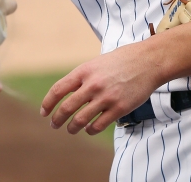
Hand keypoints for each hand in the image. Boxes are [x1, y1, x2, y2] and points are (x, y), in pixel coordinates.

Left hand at [40, 41, 163, 135]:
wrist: (147, 61)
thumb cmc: (120, 62)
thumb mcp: (95, 64)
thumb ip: (81, 78)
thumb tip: (66, 95)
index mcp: (84, 71)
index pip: (58, 90)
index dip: (48, 103)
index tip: (44, 113)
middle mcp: (92, 84)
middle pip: (66, 108)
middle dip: (57, 120)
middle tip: (54, 125)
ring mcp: (106, 97)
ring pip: (81, 120)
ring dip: (72, 128)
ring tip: (70, 130)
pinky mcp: (119, 108)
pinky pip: (99, 125)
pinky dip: (90, 130)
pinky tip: (89, 129)